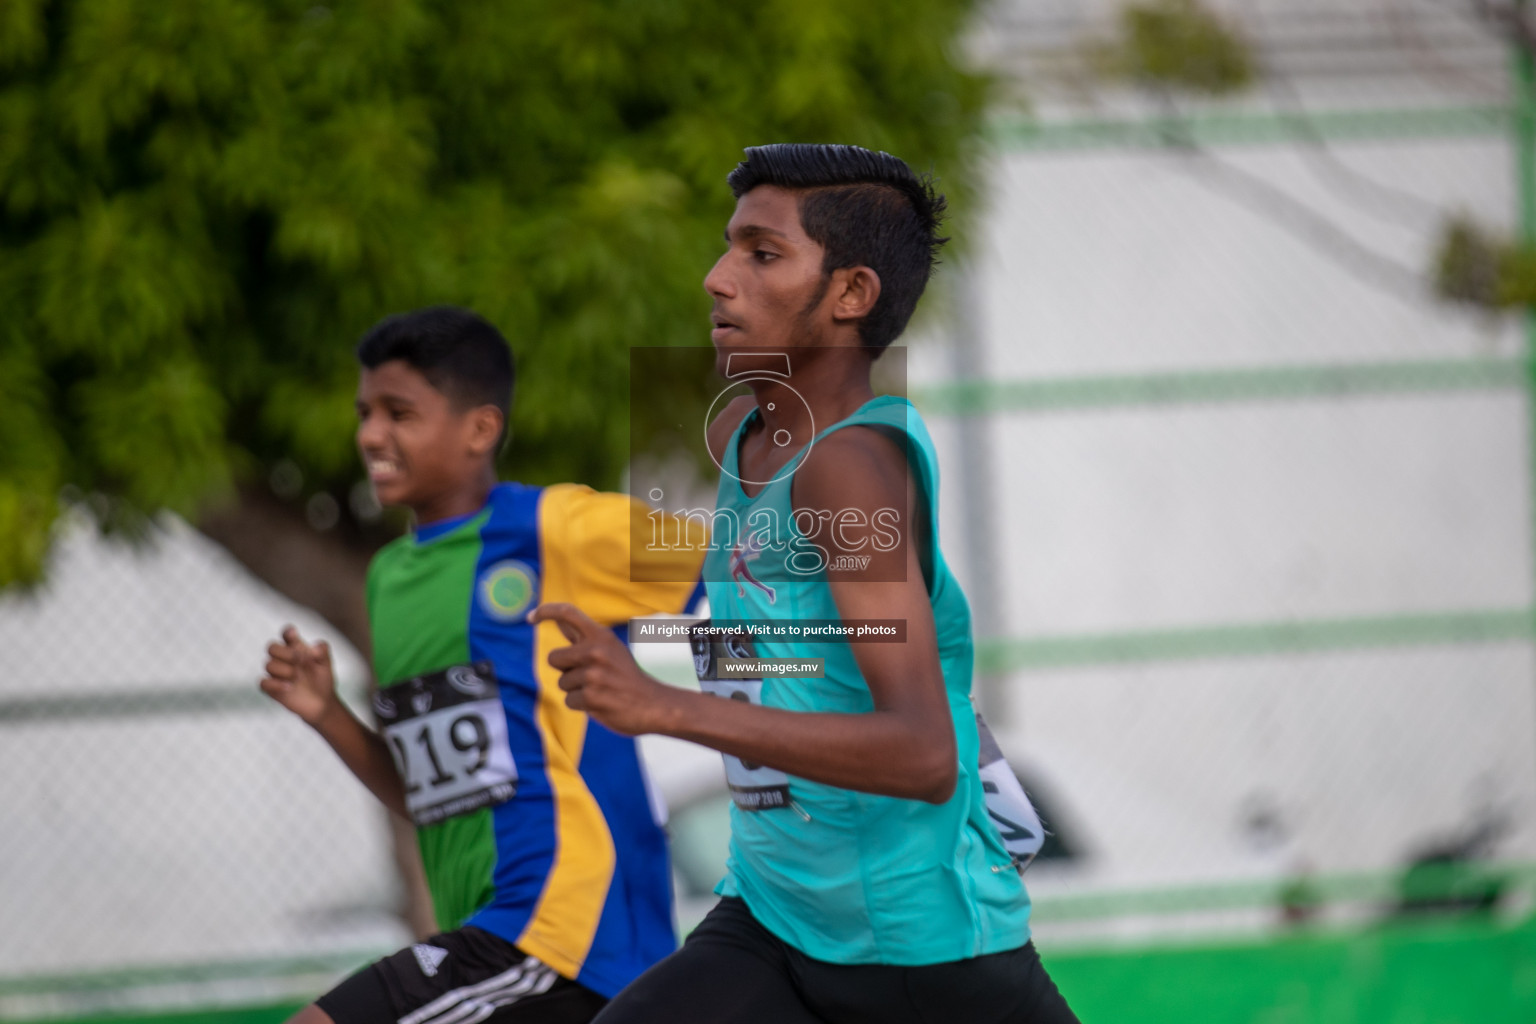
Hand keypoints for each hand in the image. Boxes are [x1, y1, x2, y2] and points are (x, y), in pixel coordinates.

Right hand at [260, 625, 340, 727]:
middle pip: (272, 647)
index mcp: (295, 648)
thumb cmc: (322, 679)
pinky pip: (262, 683)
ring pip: (268, 665)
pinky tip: (289, 687)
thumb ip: (323, 650)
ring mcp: (276, 674)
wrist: (322, 703)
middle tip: (299, 660)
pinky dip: (275, 684)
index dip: (288, 632)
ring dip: (283, 670)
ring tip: (296, 677)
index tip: (295, 636)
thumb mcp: (326, 664)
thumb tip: (313, 648)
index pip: (286, 634)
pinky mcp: (272, 689)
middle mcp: (283, 659)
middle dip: (284, 652)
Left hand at [530, 603, 675, 735]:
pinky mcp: (591, 698)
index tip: (531, 617)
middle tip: (589, 675)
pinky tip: (600, 702)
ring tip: (600, 690)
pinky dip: (581, 705)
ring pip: (562, 682)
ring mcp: (593, 675)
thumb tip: (558, 620)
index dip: (545, 611)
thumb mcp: (610, 649)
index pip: (567, 613)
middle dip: (565, 669)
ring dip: (576, 689)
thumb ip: (583, 637)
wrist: (653, 705)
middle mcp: (596, 651)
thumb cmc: (627, 676)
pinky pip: (569, 701)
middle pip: (554, 658)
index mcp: (601, 635)